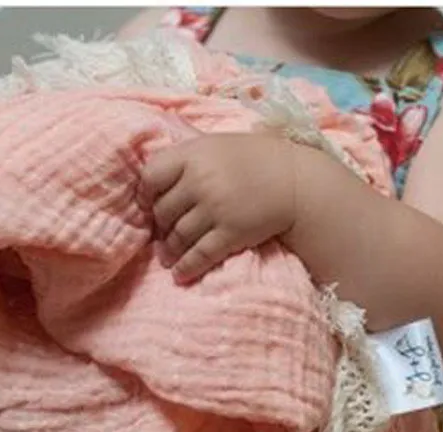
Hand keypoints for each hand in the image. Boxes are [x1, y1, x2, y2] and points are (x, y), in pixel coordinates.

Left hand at [140, 132, 296, 284]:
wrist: (297, 181)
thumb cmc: (255, 160)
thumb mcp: (217, 146)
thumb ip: (187, 159)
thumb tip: (154, 185)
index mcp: (195, 154)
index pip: (151, 176)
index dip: (145, 194)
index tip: (148, 204)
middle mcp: (201, 181)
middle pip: (162, 211)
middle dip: (160, 225)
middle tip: (164, 233)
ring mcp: (216, 208)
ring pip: (178, 236)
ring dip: (170, 251)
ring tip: (168, 257)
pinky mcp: (230, 233)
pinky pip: (199, 256)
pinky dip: (187, 267)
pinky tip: (180, 274)